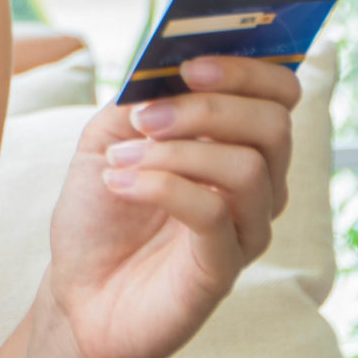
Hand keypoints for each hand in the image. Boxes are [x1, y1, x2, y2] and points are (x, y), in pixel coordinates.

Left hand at [38, 56, 300, 357]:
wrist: (76, 294)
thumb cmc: (100, 213)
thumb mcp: (109, 137)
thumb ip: (142, 98)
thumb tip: (165, 65)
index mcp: (238, 143)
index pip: (282, 94)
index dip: (247, 70)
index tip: (189, 64)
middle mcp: (258, 184)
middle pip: (274, 124)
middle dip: (207, 108)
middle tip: (144, 118)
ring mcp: (247, 229)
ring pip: (249, 167)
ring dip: (176, 152)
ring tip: (121, 161)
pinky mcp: (224, 269)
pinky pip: (214, 213)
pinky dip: (161, 186)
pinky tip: (119, 185)